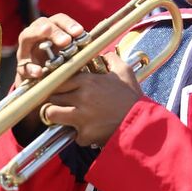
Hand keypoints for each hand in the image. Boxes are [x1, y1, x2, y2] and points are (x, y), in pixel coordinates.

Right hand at [11, 14, 85, 142]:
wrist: (44, 86)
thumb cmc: (63, 66)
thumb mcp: (74, 57)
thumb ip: (82, 50)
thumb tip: (107, 49)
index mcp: (52, 29)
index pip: (58, 19)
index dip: (68, 24)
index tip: (80, 32)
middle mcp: (36, 35)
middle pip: (42, 24)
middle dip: (54, 31)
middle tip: (66, 42)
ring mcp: (26, 49)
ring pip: (27, 36)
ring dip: (40, 38)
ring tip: (50, 50)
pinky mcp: (20, 66)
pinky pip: (23, 65)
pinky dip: (30, 68)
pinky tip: (40, 72)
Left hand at [13, 15, 142, 147]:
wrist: (141, 123)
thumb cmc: (132, 98)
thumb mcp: (125, 72)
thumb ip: (110, 59)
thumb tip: (103, 55)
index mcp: (87, 81)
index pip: (57, 79)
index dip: (53, 83)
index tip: (55, 86)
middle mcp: (80, 98)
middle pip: (50, 96)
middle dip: (52, 98)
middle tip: (58, 100)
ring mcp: (80, 117)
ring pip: (51, 114)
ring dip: (55, 115)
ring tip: (63, 115)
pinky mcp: (84, 134)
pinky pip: (72, 134)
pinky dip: (78, 134)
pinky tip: (87, 129)